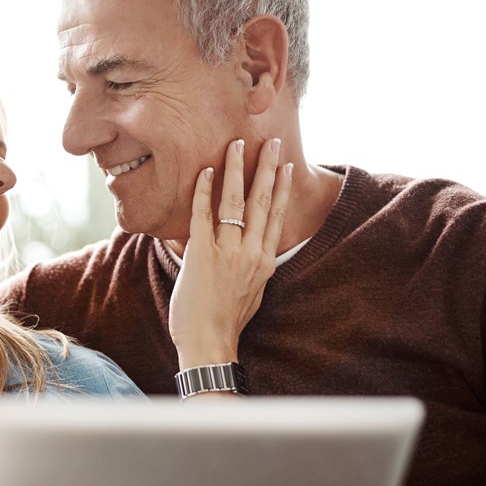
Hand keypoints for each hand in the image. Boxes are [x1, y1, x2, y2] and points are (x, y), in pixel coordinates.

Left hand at [168, 138, 291, 369]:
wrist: (209, 344)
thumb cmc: (228, 321)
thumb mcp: (253, 290)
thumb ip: (255, 264)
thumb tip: (254, 247)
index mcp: (265, 261)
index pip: (276, 215)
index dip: (281, 188)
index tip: (285, 165)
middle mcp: (250, 252)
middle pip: (260, 201)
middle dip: (265, 168)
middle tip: (269, 141)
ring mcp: (226, 252)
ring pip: (233, 202)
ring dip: (236, 170)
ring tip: (236, 146)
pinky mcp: (200, 254)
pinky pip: (202, 215)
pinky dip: (203, 192)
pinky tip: (206, 172)